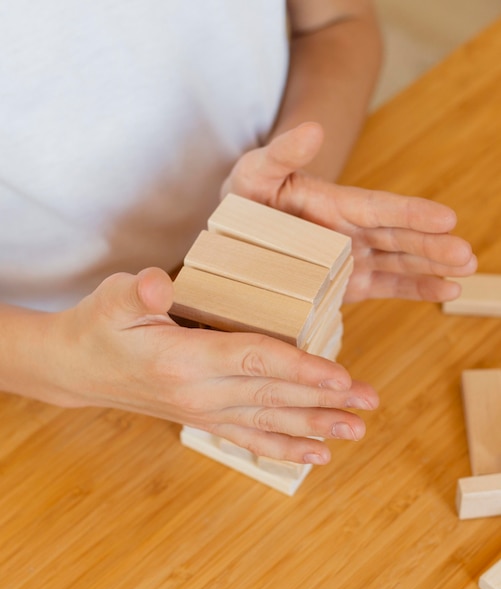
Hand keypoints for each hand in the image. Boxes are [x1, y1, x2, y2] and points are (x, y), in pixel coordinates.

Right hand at [46, 268, 377, 462]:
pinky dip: (283, 447)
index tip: (342, 376)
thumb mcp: (111, 298)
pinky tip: (314, 455)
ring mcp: (202, 411)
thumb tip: (159, 285)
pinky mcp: (203, 417)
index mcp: (183, 359)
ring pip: (269, 420)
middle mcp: (198, 393)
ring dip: (314, 426)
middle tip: (369, 403)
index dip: (300, 367)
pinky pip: (250, 438)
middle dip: (324, 399)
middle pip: (273, 394)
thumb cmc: (98, 325)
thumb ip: (137, 291)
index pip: (253, 361)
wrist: (76, 368)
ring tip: (355, 432)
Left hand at [222, 122, 476, 302]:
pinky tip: (444, 289)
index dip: (411, 213)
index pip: (379, 208)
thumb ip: (282, 153)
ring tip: (465, 271)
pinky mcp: (346, 284)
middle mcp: (350, 231)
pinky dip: (414, 288)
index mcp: (335, 204)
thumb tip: (313, 129)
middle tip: (465, 253)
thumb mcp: (255, 172)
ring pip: (399, 262)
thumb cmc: (245, 199)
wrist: (232, 236)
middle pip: (397, 237)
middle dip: (431, 245)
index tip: (445, 217)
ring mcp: (351, 259)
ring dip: (431, 267)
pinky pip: (385, 286)